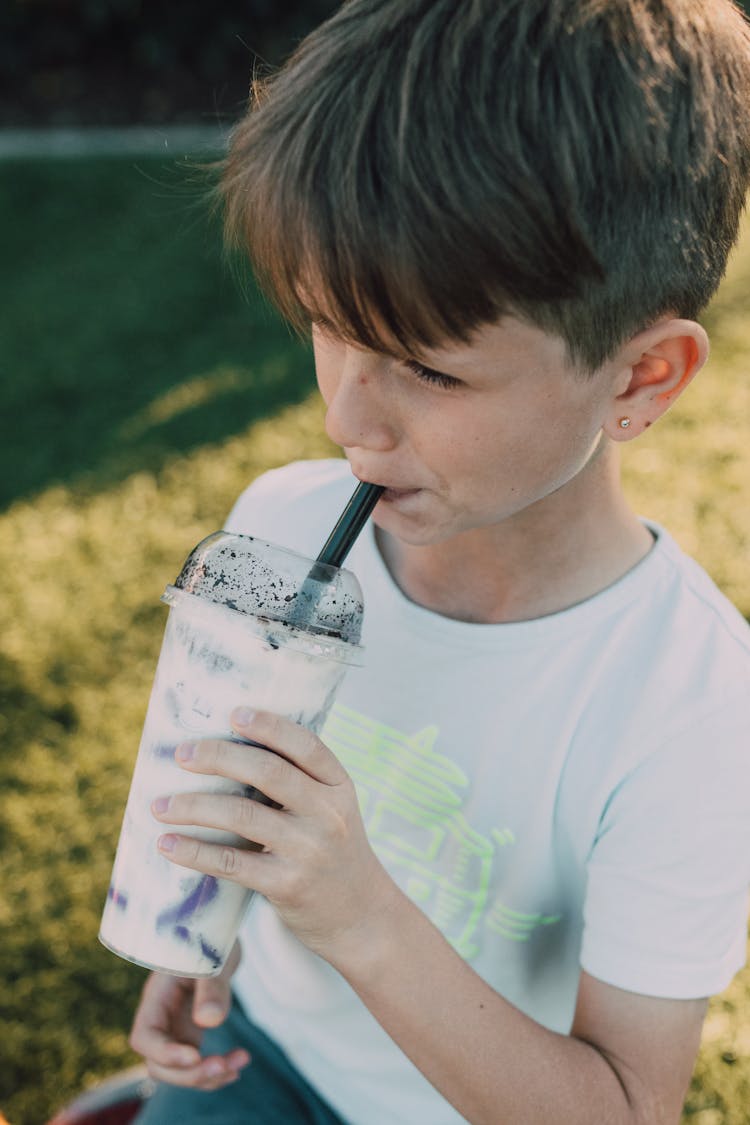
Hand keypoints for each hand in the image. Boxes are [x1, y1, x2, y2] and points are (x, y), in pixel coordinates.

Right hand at [129, 940, 248, 1089]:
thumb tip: (209, 1022)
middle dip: (190, 1074)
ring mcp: (174, 1028)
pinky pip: (196, 1065)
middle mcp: (161, 1017)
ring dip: (207, 1076)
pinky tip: (239, 1064)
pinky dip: (216, 1071)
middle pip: (158, 1064)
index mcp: (157, 996)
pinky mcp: (190, 1033)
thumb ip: (212, 988)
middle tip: (225, 1066)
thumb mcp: (214, 958)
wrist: (219, 934)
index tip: (196, 1055)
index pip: (145, 1037)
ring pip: (178, 1071)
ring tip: (240, 1062)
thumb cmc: (213, 939)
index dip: (165, 1053)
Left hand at [151, 708, 397, 964]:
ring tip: (159, 804)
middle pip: (268, 772)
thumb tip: (227, 751)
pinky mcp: (287, 885)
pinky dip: (193, 851)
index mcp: (339, 786)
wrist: (360, 917)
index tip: (233, 713)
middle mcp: (328, 814)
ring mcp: (308, 850)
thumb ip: (298, 783)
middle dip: (219, 757)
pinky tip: (166, 844)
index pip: (307, 745)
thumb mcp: (333, 810)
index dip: (269, 726)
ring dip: (193, 806)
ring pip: (241, 815)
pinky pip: (231, 862)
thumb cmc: (333, 851)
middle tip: (181, 754)